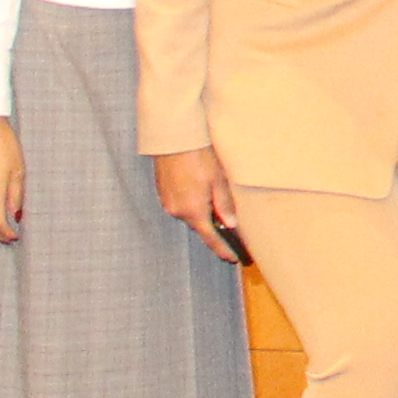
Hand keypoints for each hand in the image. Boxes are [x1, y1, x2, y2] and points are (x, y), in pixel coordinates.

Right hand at [154, 145, 241, 259]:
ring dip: (203, 211)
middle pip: (201, 225)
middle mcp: (177, 211)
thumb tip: (231, 225)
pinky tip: (200, 189)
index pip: (211, 238)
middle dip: (214, 226)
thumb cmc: (199, 158)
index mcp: (193, 211)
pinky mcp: (163, 193)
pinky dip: (193, 202)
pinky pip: (182, 204)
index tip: (233, 258)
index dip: (223, 249)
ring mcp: (168, 203)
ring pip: (191, 214)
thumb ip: (224, 205)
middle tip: (232, 226)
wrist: (174, 139)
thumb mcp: (218, 181)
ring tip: (216, 199)